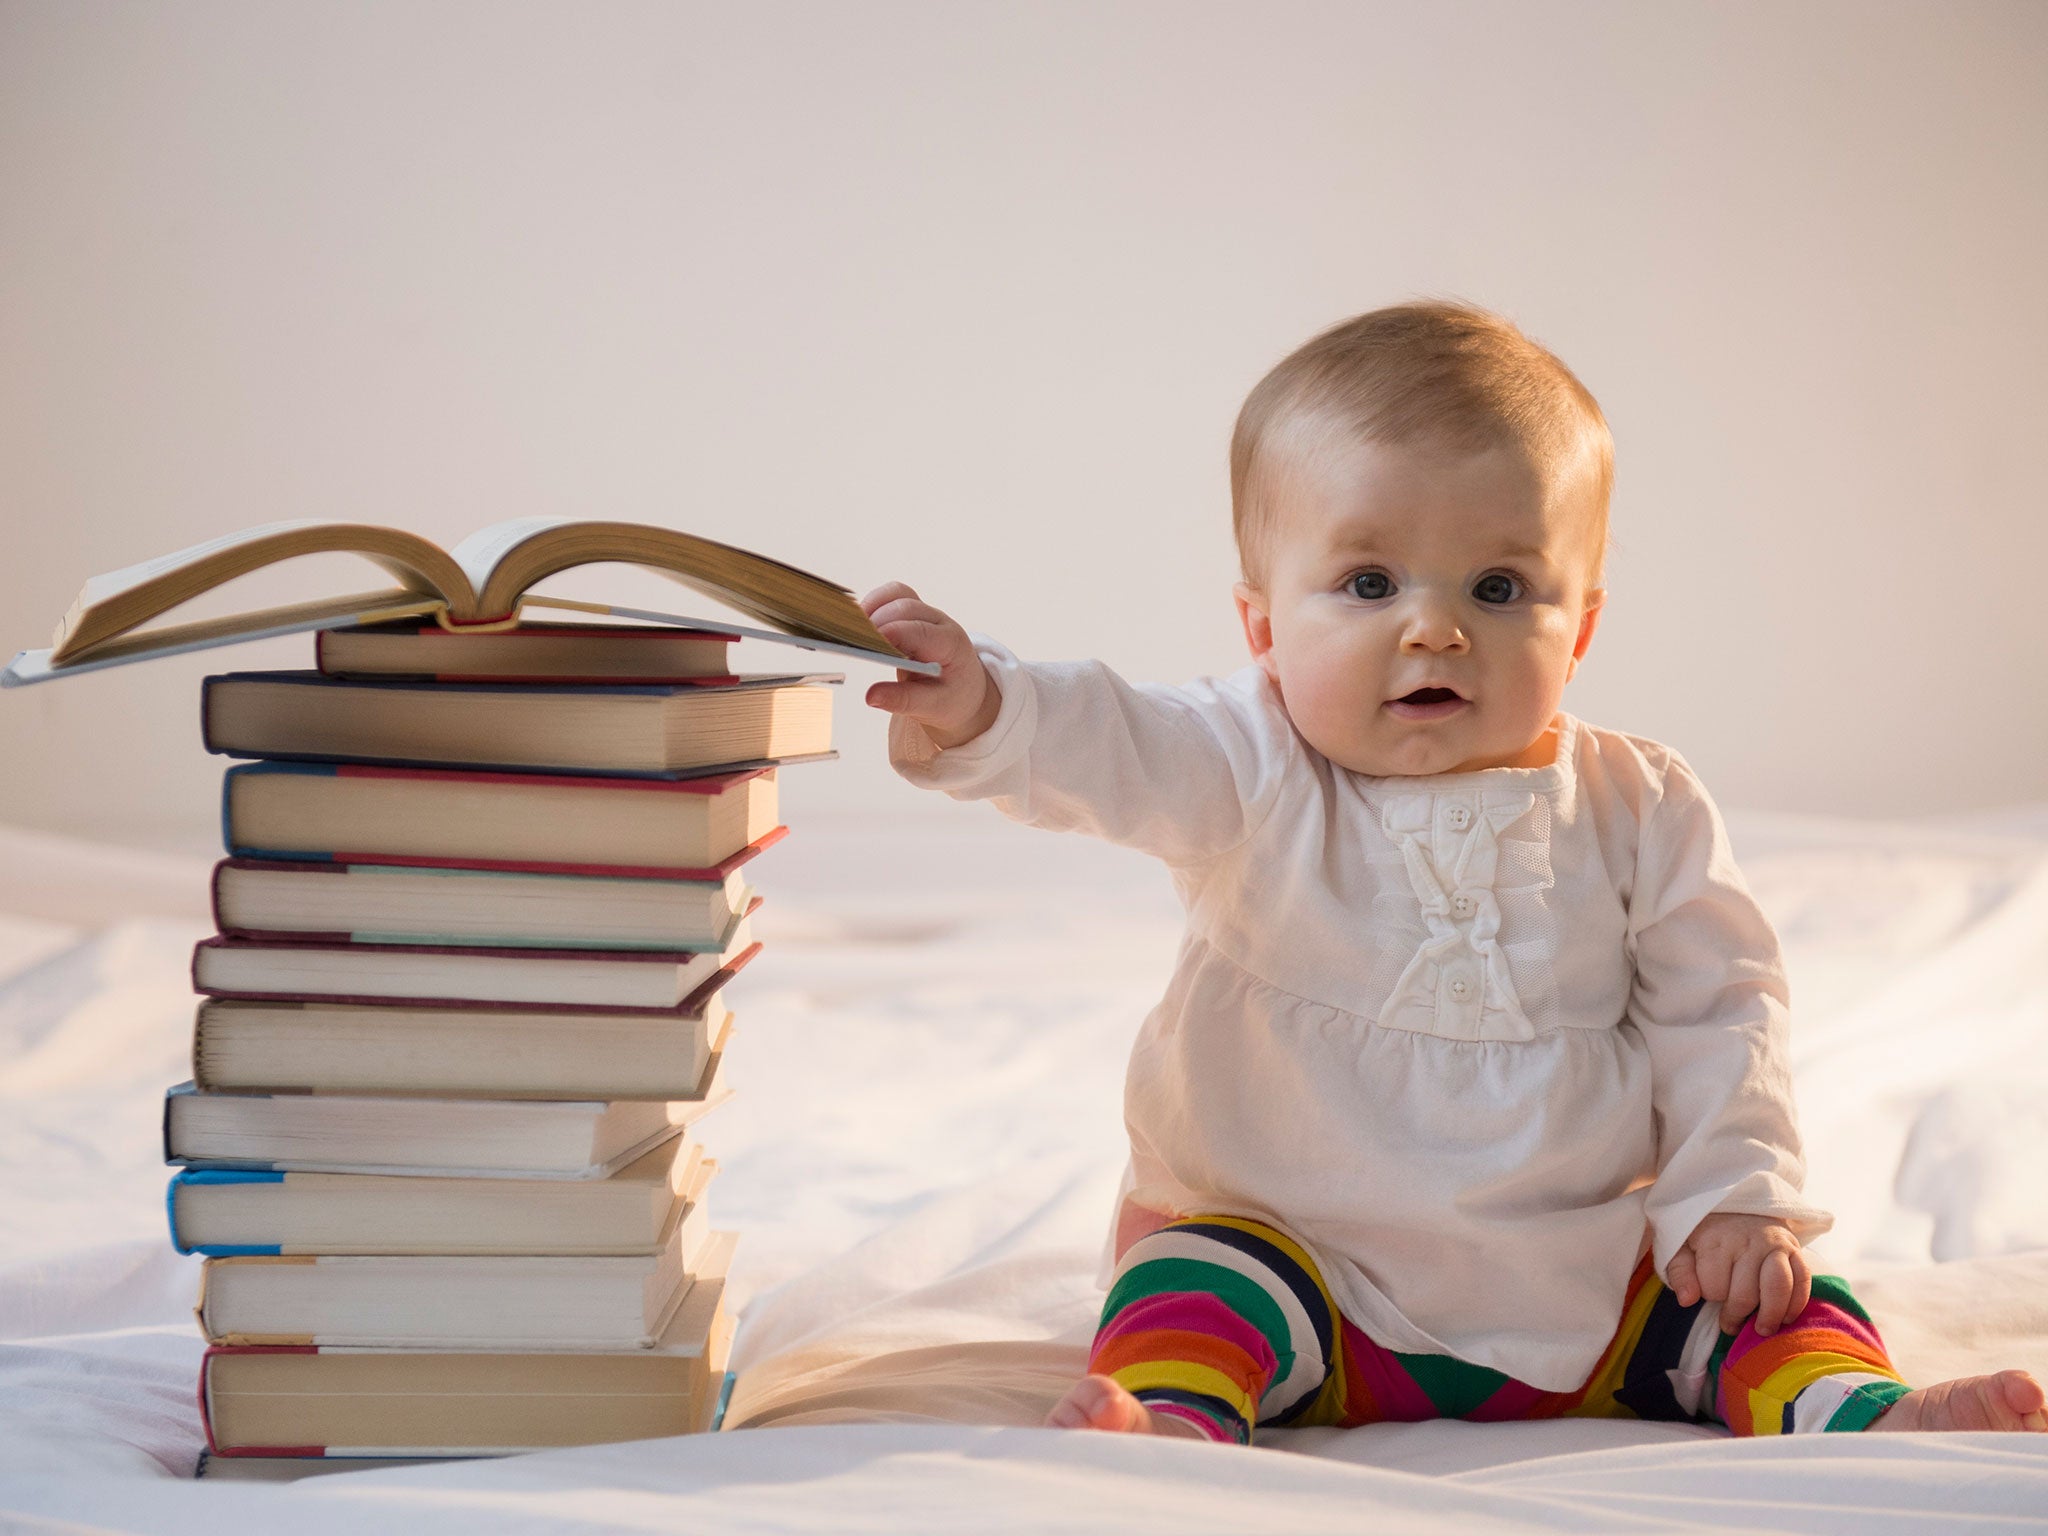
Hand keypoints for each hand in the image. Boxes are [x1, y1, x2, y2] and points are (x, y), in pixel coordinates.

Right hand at [860, 582, 1001, 749]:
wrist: (964, 688)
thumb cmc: (951, 696)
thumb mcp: (934, 706)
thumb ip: (904, 700)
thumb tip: (871, 696)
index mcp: (950, 644)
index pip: (918, 631)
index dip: (889, 634)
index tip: (865, 645)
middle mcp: (940, 622)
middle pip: (904, 608)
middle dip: (876, 622)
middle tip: (852, 643)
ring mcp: (926, 613)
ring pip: (897, 594)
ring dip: (872, 607)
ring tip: (852, 631)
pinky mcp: (913, 612)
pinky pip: (892, 595)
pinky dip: (874, 603)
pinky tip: (859, 624)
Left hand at [1665, 1212, 1811, 1335]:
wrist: (1737, 1205)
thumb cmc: (1706, 1233)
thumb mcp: (1681, 1246)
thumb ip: (1680, 1273)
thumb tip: (1687, 1300)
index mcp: (1715, 1240)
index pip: (1713, 1287)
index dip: (1711, 1297)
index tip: (1709, 1295)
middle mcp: (1747, 1241)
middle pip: (1746, 1293)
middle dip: (1736, 1314)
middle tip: (1730, 1324)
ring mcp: (1774, 1244)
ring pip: (1778, 1288)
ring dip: (1770, 1315)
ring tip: (1761, 1329)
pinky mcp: (1794, 1248)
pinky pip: (1802, 1279)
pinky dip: (1796, 1303)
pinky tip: (1786, 1317)